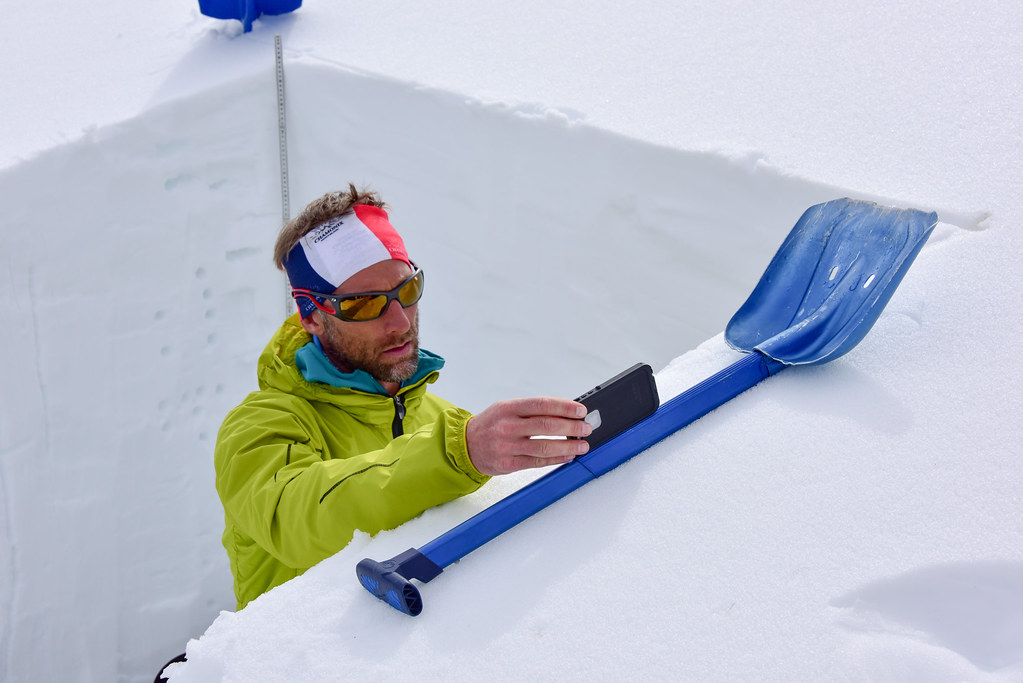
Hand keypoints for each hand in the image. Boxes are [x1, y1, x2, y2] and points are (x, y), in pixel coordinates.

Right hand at [465, 397, 592, 475]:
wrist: (465, 445)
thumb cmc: (491, 425)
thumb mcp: (507, 409)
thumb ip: (532, 410)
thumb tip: (565, 413)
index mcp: (509, 408)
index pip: (542, 404)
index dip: (565, 407)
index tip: (580, 410)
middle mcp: (507, 426)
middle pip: (546, 426)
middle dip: (571, 427)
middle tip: (585, 428)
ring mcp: (507, 446)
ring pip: (544, 447)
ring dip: (567, 446)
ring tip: (582, 445)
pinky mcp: (508, 464)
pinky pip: (537, 462)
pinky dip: (556, 459)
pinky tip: (567, 456)